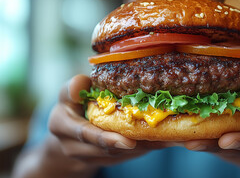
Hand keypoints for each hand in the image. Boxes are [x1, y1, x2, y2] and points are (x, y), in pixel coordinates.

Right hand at [48, 75, 176, 167]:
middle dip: (137, 145)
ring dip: (148, 146)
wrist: (68, 132)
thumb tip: (81, 83)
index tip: (128, 141)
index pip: (85, 134)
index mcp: (62, 126)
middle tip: (163, 139)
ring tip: (173, 139)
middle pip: (109, 149)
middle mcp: (74, 147)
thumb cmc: (71, 104)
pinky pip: (130, 155)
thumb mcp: (68, 92)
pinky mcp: (108, 160)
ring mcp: (91, 157)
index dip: (106, 138)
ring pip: (123, 154)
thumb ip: (74, 87)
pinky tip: (169, 139)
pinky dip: (149, 147)